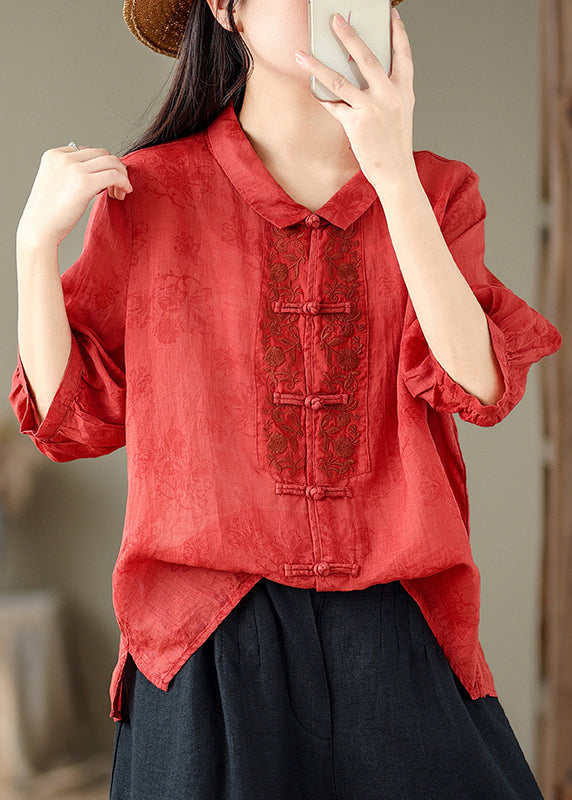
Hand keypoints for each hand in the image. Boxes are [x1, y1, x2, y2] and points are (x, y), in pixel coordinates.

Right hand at [17, 145, 132, 250]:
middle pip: (102, 153)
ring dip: (122, 175)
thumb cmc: (48, 213)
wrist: (39, 229)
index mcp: (54, 155)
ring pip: (111, 162)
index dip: (101, 165)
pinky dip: (124, 182)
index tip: (106, 182)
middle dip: (114, 168)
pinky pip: (115, 175)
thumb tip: (98, 171)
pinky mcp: (84, 183)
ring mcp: (74, 168)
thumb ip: (71, 172)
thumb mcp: (55, 183)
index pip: (88, 151)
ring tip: (121, 192)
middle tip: (117, 187)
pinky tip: (125, 192)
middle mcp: (63, 157)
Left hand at [294, 7, 415, 191]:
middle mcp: (390, 95)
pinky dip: (321, 96)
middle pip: (366, 58)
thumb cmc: (395, 144)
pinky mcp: (356, 123)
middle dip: (349, 36)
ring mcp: (372, 108)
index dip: (397, 32)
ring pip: (340, 80)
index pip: (403, 54)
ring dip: (317, 65)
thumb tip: (360, 74)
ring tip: (302, 54)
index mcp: (405, 90)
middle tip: (335, 20)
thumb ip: (386, 91)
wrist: (396, 172)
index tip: (390, 15)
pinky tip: (310, 86)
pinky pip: (333, 105)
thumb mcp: (399, 112)